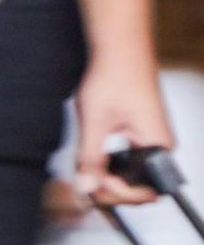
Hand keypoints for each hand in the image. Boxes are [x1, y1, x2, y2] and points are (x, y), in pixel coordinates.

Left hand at [74, 54, 174, 206]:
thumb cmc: (116, 76)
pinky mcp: (139, 135)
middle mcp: (159, 145)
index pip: (146, 192)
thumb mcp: (95, 124)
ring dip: (107, 178)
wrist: (120, 49)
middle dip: (111, 191)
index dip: (118, 195)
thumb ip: (90, 159)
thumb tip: (87, 188)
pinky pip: (126, 162)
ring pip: (130, 176)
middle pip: (139, 187)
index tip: (94, 186)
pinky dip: (107, 166)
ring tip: (87, 171)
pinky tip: (93, 159)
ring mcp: (149, 140)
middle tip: (85, 184)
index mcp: (158, 145)